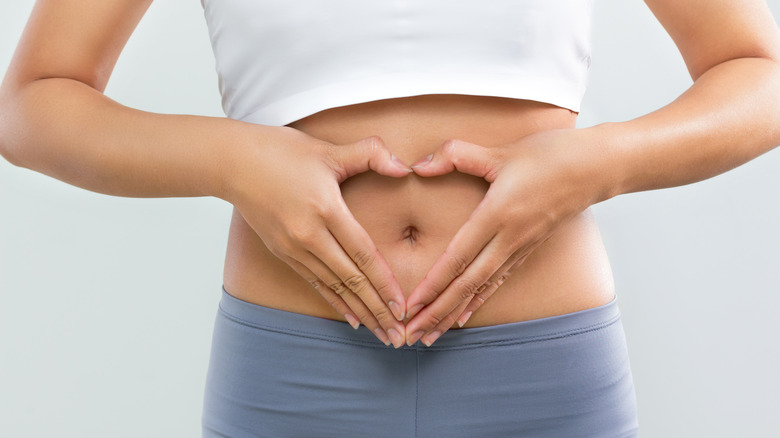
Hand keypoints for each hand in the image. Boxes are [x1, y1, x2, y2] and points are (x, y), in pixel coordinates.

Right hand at [226, 126, 411, 347]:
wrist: (231, 163)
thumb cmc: (281, 151)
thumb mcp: (328, 149)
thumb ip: (371, 153)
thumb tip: (405, 166)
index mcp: (325, 209)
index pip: (362, 254)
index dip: (385, 283)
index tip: (403, 307)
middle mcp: (309, 236)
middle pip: (351, 280)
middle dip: (378, 310)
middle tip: (399, 337)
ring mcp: (293, 248)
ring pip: (334, 288)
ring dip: (360, 312)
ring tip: (382, 334)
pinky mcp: (283, 253)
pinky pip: (315, 283)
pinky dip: (336, 302)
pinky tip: (352, 319)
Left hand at [404, 128, 613, 345]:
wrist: (599, 166)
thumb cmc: (552, 154)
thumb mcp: (501, 151)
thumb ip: (456, 155)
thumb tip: (418, 165)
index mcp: (498, 215)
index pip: (459, 258)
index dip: (433, 284)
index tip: (412, 306)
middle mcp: (509, 239)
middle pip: (467, 284)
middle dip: (437, 312)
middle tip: (412, 335)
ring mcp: (521, 247)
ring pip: (481, 288)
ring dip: (454, 313)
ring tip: (431, 335)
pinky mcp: (529, 248)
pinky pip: (499, 281)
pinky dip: (479, 300)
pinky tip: (464, 315)